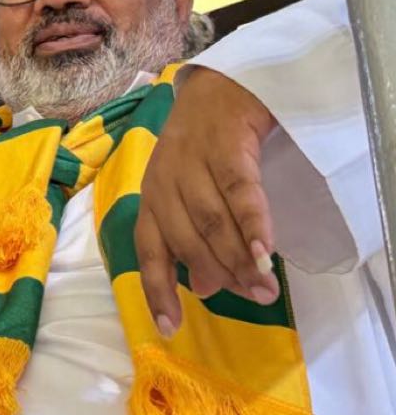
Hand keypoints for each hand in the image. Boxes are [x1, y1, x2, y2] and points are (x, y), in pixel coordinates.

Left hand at [135, 66, 279, 336]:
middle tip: (256, 299)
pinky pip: (239, 191)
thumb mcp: (188, 195)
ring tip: (266, 287)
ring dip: (240, 258)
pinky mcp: (224, 146)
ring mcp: (191, 164)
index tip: (169, 328)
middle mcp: (163, 184)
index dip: (157, 290)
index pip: (148, 252)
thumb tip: (204, 291)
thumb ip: (191, 240)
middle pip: (186, 240)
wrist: (220, 86)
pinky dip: (252, 223)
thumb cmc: (202, 150)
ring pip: (212, 221)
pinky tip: (266, 251)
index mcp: (150, 199)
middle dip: (219, 275)